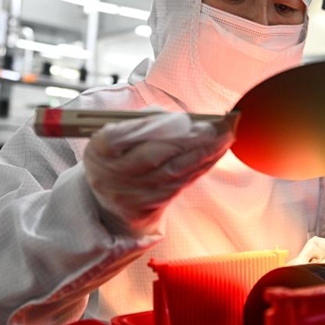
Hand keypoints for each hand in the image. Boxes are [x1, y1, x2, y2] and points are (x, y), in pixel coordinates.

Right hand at [83, 112, 233, 234]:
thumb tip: (178, 119)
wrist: (110, 199)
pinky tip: (217, 152)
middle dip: (188, 141)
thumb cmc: (118, 153)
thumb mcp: (116, 133)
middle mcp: (113, 174)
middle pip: (153, 156)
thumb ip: (142, 121)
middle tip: (215, 127)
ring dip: (203, 154)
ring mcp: (132, 193)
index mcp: (99, 149)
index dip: (154, 128)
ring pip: (173, 172)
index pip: (121, 136)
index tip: (185, 119)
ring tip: (225, 136)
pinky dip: (201, 166)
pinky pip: (181, 184)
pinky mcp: (150, 206)